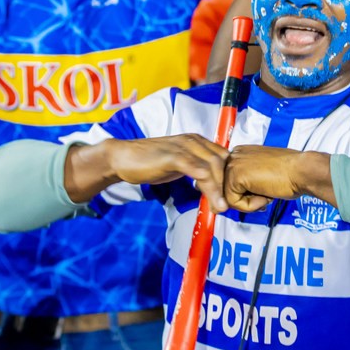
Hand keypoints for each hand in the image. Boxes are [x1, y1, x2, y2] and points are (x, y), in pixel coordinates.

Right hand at [107, 134, 228, 211]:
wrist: (122, 158)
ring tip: (220, 208)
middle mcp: (194, 140)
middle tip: (224, 205)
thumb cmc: (149, 162)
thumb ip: (194, 170)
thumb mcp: (177, 164)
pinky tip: (213, 202)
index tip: (225, 195)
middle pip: (222, 161)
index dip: (227, 176)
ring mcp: (185, 147)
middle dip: (226, 184)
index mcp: (196, 140)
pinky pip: (200, 173)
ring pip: (213, 167)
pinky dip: (210, 189)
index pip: (222, 156)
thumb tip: (209, 185)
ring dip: (220, 189)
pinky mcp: (176, 157)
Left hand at [224, 146, 330, 211]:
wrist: (302, 171)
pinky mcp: (234, 176)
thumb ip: (247, 181)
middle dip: (248, 198)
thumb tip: (233, 199)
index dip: (248, 193)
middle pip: (229, 190)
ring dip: (250, 202)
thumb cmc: (290, 173)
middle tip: (267, 192)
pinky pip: (233, 203)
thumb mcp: (262, 174)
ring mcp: (233, 164)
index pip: (232, 182)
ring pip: (230, 198)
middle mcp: (234, 155)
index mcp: (241, 153)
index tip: (265, 189)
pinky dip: (251, 206)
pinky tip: (266, 194)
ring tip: (268, 191)